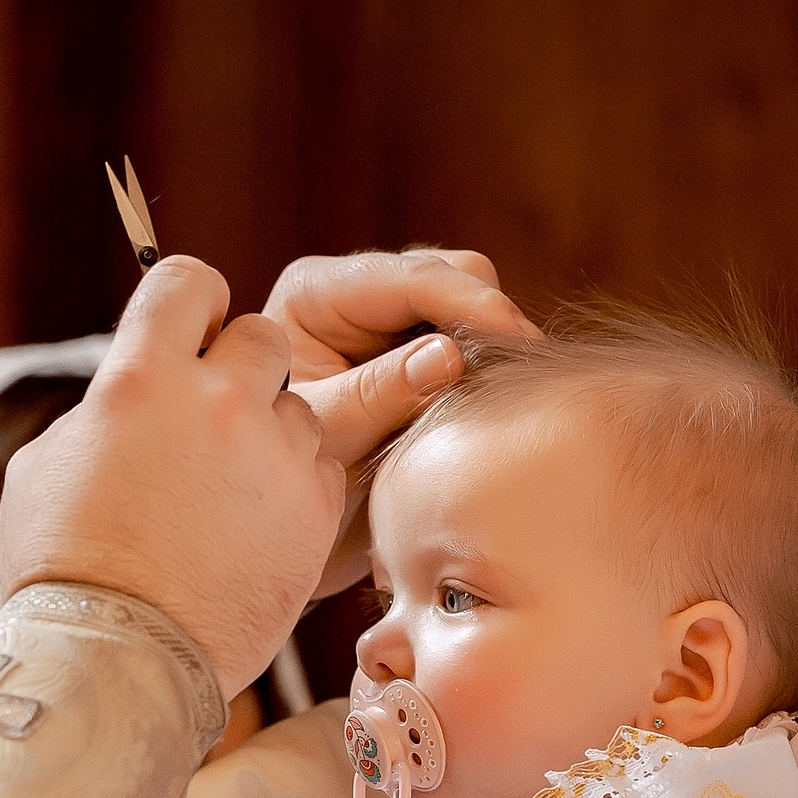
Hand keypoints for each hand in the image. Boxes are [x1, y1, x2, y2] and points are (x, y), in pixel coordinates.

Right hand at [0, 256, 344, 692]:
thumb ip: (103, 408)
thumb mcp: (47, 465)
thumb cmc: (65, 567)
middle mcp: (219, 401)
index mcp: (141, 377)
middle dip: (237, 369)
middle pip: (259, 336)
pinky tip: (252, 526)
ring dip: (269, 434)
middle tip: (210, 421)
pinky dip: (293, 486)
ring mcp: (275, 455)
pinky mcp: (316, 510)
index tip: (187, 336)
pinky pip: (319, 466)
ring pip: (297, 406)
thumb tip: (127, 392)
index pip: (188, 282)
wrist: (118, 662)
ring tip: (227, 492)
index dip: (189, 305)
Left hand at [264, 249, 540, 597]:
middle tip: (517, 374)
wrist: (283, 524)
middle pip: (454, 274)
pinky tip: (492, 404)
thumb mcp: (323, 435)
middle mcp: (358, 292)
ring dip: (494, 345)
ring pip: (474, 307)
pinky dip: (489, 368)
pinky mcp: (421, 350)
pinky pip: (476, 344)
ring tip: (503, 393)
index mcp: (316, 292)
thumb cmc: (280, 477)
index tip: (516, 335)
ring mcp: (393, 318)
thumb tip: (449, 356)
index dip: (470, 302)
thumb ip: (376, 394)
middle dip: (489, 319)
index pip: (410, 278)